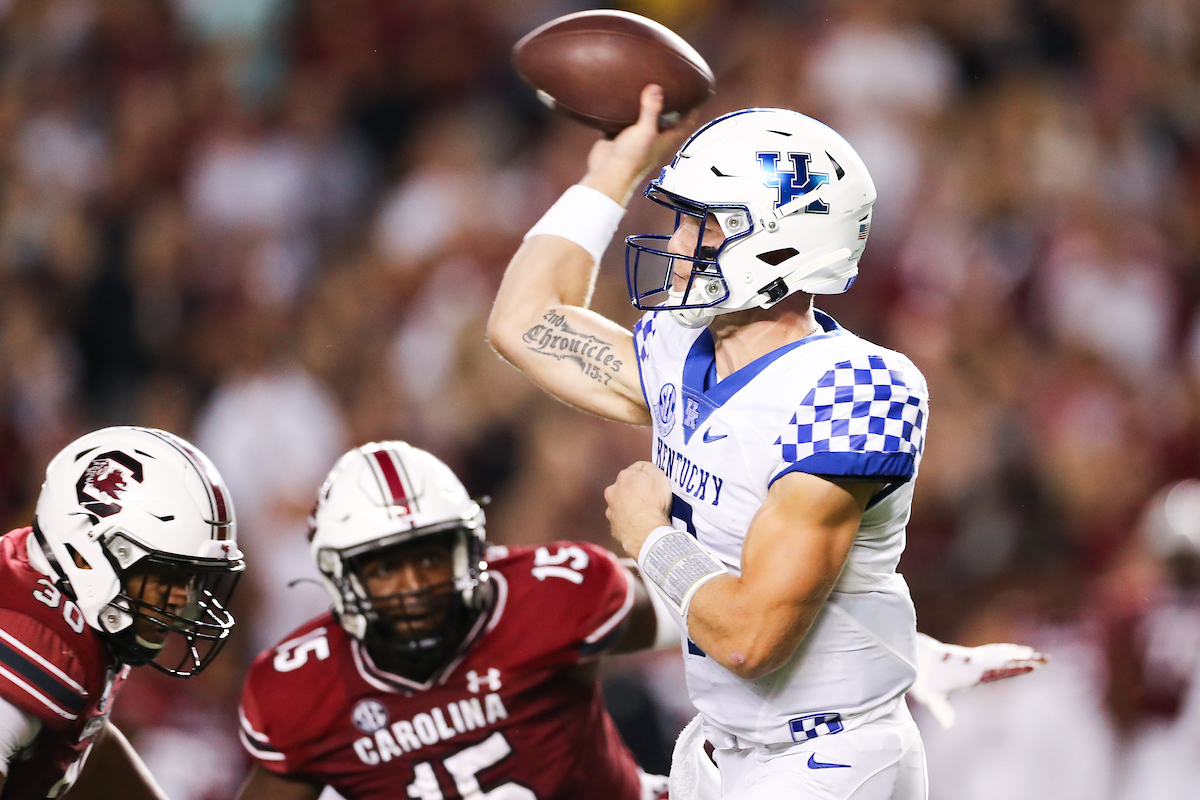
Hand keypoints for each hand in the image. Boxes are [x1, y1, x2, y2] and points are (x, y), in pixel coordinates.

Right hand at [580, 84, 693, 206]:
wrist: (606, 174)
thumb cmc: (630, 160)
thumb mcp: (645, 132)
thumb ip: (651, 110)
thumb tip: (656, 88)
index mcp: (666, 139)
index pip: (685, 121)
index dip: (692, 107)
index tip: (696, 91)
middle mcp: (654, 138)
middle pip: (666, 117)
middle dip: (669, 101)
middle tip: (670, 82)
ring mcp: (637, 137)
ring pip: (645, 117)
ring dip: (647, 104)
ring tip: (648, 84)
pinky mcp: (621, 136)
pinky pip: (625, 119)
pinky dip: (626, 109)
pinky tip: (624, 96)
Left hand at [604, 461, 672, 558]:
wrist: (647, 532)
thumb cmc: (653, 503)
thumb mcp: (659, 476)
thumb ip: (650, 468)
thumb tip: (646, 469)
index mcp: (624, 477)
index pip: (637, 469)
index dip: (648, 474)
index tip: (655, 481)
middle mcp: (613, 492)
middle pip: (626, 487)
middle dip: (635, 490)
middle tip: (650, 499)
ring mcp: (611, 511)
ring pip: (621, 505)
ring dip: (629, 507)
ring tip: (644, 514)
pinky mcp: (614, 527)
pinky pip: (622, 522)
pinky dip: (629, 522)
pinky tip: (639, 525)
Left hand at [909, 633, 1047, 728]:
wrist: (914, 659)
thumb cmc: (925, 682)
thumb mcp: (933, 699)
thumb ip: (942, 711)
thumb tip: (948, 725)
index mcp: (972, 674)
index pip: (998, 672)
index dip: (1014, 669)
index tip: (1031, 667)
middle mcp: (975, 664)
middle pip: (1004, 660)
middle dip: (1025, 660)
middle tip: (1046, 659)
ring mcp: (974, 658)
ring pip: (1000, 654)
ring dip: (1019, 654)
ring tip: (1037, 654)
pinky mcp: (972, 656)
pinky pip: (993, 651)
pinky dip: (1006, 650)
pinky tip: (1016, 650)